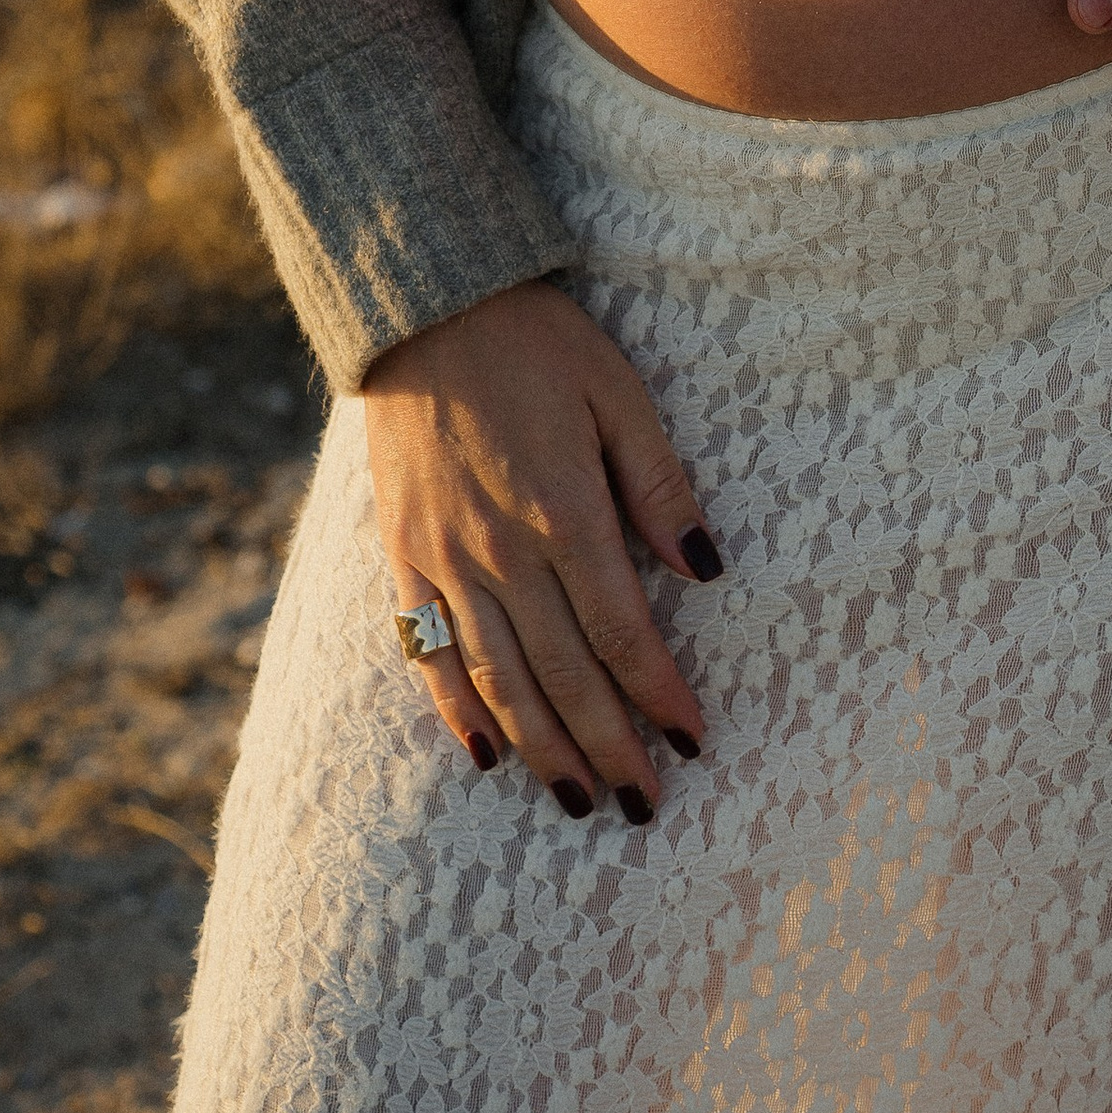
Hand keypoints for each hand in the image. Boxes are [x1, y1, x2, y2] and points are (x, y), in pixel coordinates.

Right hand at [366, 278, 721, 821]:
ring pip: (499, 680)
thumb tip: (707, 569)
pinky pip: (428, 652)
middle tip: (644, 805)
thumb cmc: (539, 343)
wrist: (426, 307)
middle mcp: (502, 552)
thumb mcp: (619, 393)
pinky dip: (458, 709)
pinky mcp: (404, 557)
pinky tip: (486, 753)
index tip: (692, 740)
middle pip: (564, 674)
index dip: (658, 693)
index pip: (621, 631)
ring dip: (542, 748)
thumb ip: (660, 484)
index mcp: (564, 511)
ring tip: (579, 799)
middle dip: (609, 745)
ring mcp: (445, 561)